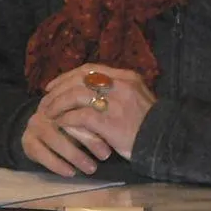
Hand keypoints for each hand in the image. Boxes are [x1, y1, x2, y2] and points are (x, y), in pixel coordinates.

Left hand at [23, 64, 155, 175]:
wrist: (165, 141)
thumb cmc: (150, 124)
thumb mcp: (138, 98)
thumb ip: (119, 91)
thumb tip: (94, 91)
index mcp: (127, 77)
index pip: (91, 69)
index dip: (69, 75)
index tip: (55, 84)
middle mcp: (120, 84)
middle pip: (79, 79)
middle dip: (59, 88)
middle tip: (46, 98)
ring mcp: (114, 102)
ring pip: (75, 95)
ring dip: (58, 103)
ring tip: (48, 112)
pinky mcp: (108, 121)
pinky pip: (78, 115)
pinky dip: (65, 118)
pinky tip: (59, 123)